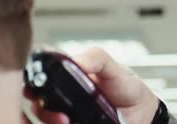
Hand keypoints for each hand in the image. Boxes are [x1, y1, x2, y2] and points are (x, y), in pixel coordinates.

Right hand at [24, 47, 157, 123]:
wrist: (143, 113)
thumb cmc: (128, 87)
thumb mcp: (115, 68)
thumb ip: (98, 58)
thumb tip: (77, 60)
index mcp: (70, 74)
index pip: (41, 73)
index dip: (33, 79)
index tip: (34, 86)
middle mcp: (64, 94)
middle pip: (36, 98)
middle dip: (39, 103)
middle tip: (55, 109)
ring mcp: (66, 113)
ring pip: (44, 116)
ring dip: (49, 119)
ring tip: (65, 120)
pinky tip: (67, 123)